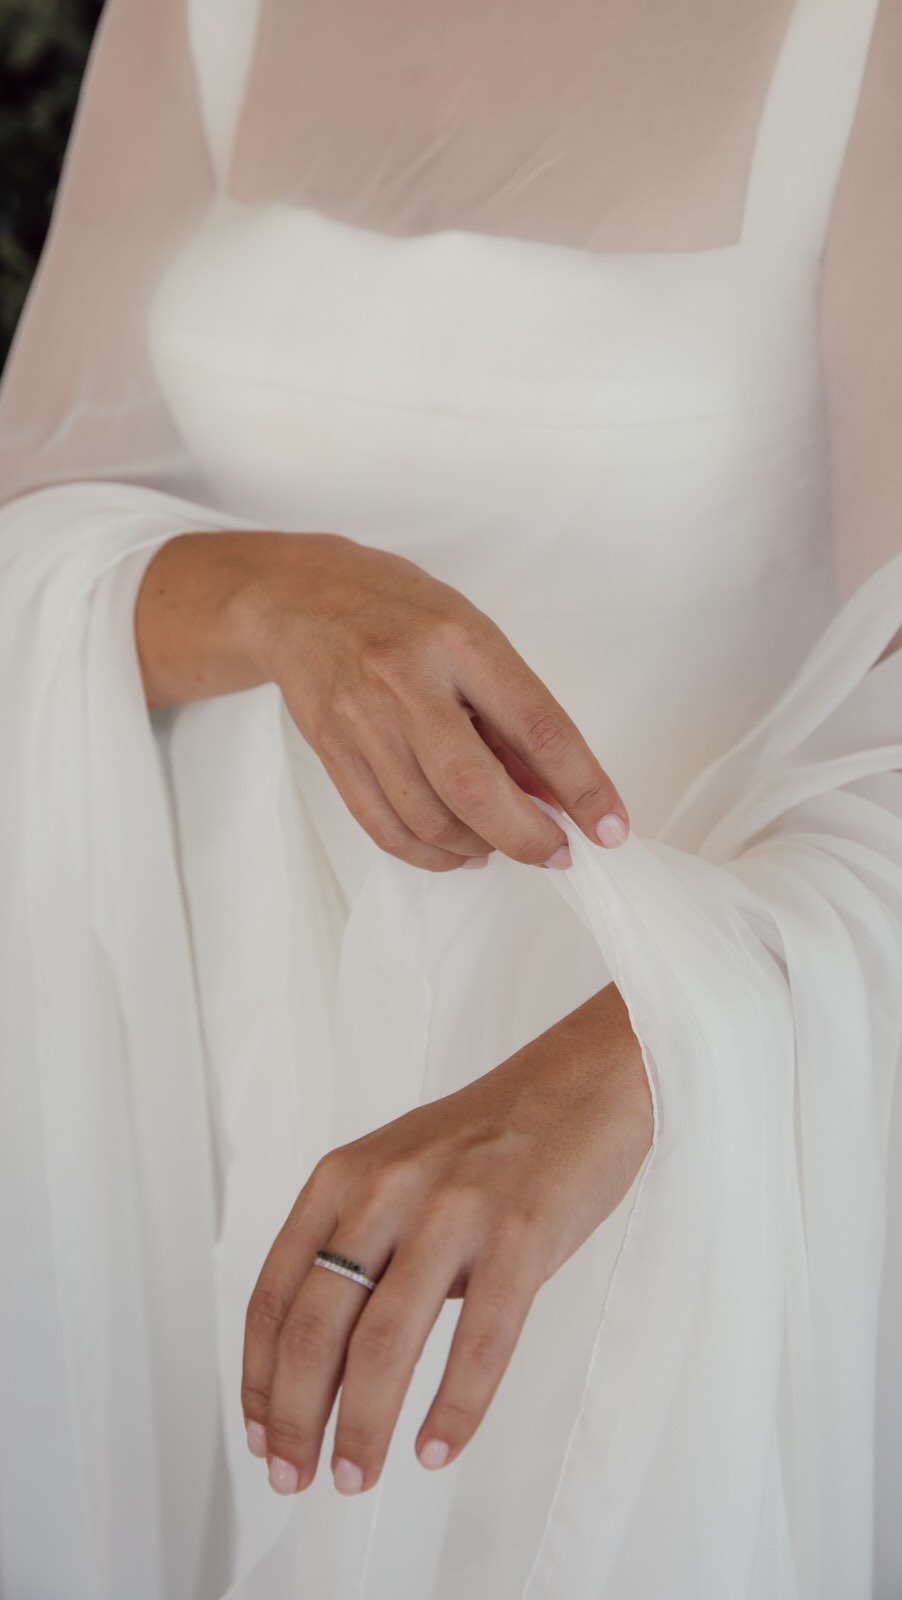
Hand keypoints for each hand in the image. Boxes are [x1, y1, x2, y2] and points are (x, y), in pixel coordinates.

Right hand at [135, 529, 629, 869]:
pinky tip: (458, 850)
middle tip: (557, 853)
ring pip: (429, 818)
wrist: (294, 598)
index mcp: (461, 641)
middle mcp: (408, 681)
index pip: (537, 726)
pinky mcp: (332, 752)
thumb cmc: (396, 610)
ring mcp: (363, 721)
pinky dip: (429, 853)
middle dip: (527, 836)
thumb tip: (556, 789)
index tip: (610, 827)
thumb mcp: (470, 635)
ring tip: (502, 844)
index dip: (582, 787)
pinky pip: (385, 827)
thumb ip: (511, 710)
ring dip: (479, 846)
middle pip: (475, 788)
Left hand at [241, 982, 652, 1495]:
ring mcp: (454, 1211)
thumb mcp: (397, 1174)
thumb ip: (356, 1245)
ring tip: (354, 1478)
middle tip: (296, 1479)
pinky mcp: (521, 1234)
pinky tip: (437, 1448)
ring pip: (384, 1344)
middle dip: (296, 1417)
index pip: (275, 1294)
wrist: (582, 1082)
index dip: (260, 1379)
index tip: (263, 1438)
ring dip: (362, 1427)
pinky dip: (454, 1410)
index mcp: (343, 1177)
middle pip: (315, 1326)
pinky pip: (480, 1342)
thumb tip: (317, 1367)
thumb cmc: (488, 1142)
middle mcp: (386, 1190)